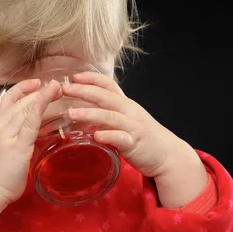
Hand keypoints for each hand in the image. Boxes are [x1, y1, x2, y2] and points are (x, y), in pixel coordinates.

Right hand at [0, 78, 61, 205]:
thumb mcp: (3, 143)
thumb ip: (14, 130)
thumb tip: (32, 120)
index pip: (9, 99)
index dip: (24, 88)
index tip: (38, 82)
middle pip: (19, 101)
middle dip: (39, 91)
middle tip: (57, 85)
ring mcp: (6, 136)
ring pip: (24, 109)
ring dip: (42, 96)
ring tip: (58, 89)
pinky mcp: (17, 147)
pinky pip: (29, 124)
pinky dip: (37, 110)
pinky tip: (45, 100)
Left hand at [61, 71, 192, 177]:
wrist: (167, 155)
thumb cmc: (142, 137)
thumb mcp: (126, 119)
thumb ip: (107, 113)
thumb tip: (82, 109)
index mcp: (125, 104)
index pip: (108, 84)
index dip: (92, 78)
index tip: (74, 76)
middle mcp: (129, 111)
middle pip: (105, 97)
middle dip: (84, 91)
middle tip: (64, 90)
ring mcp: (132, 127)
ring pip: (109, 116)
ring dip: (89, 113)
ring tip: (71, 113)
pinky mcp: (135, 144)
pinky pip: (121, 138)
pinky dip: (108, 136)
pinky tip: (96, 136)